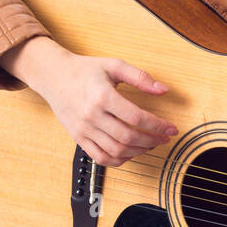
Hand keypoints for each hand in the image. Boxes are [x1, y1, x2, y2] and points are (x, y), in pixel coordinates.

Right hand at [6, 38, 179, 167]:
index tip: (171, 128)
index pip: (137, 117)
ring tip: (151, 144)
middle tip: (164, 138)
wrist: (54, 76)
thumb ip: (140, 77)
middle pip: (128, 137)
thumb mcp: (114, 66)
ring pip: (116, 150)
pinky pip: (100, 157)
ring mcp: (84, 129)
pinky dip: (118, 160)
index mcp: (103, 96)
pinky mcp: (78, 138)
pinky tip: (130, 153)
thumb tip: (163, 90)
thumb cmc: (86, 70)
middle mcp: (92, 116)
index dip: (158, 125)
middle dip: (152, 140)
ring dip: (138, 151)